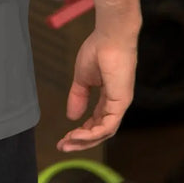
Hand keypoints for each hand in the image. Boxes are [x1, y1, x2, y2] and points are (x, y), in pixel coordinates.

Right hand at [57, 28, 137, 152]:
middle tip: (62, 146)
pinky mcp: (121, 102)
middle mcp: (116, 104)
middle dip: (81, 141)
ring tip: (66, 142)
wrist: (110, 36)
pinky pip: (108, 125)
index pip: (96, 122)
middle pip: (100, 132)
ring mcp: (120, 104)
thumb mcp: (82, 78)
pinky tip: (78, 135)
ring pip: (104, 132)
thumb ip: (78, 97)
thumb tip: (72, 116)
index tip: (64, 138)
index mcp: (108, 98)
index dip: (81, 132)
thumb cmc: (99, 50)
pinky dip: (93, 133)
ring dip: (84, 140)